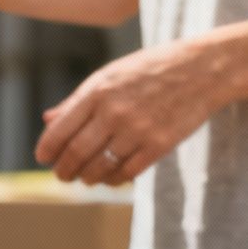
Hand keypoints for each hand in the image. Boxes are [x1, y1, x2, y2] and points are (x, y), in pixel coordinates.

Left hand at [35, 41, 227, 185]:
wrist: (203, 68)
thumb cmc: (151, 70)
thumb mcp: (111, 75)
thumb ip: (78, 100)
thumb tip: (47, 120)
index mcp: (97, 91)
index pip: (59, 131)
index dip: (47, 150)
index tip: (44, 159)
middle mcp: (114, 111)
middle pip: (75, 154)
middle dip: (64, 171)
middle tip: (62, 175)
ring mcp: (137, 129)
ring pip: (99, 168)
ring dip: (87, 178)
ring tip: (85, 177)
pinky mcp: (159, 145)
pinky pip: (126, 173)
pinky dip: (114, 180)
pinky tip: (110, 177)